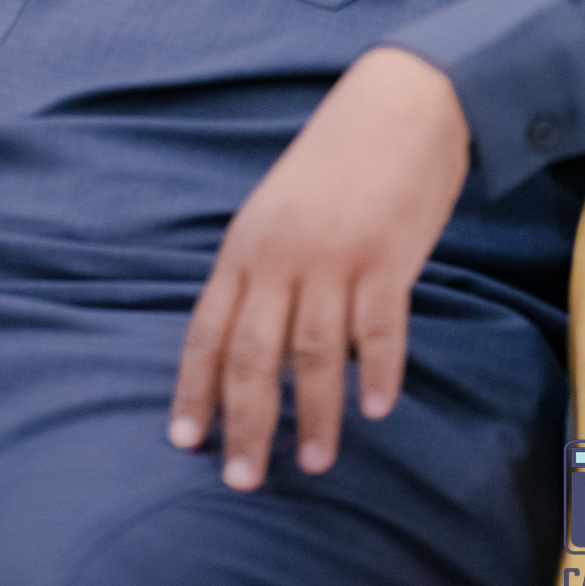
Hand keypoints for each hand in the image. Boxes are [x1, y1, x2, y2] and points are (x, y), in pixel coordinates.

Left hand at [168, 47, 468, 490]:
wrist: (398, 103)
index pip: (207, 329)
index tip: (185, 442)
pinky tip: (376, 408)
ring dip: (312, 415)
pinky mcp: (388, 256)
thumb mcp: (280, 210)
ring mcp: (334, 255)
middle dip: (245, 424)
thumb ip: (264, 272)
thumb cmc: (338, 160)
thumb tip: (254, 347)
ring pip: (313, 354)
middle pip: (251, 355)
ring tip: (313, 463)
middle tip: (243, 482)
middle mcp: (281, 254)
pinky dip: (376, 373)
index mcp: (246, 244)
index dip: (195, 389)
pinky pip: (378, 330)